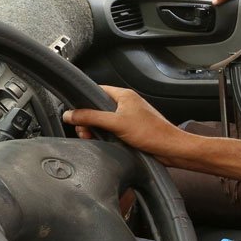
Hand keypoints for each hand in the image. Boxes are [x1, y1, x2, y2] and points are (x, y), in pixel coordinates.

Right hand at [62, 85, 188, 166]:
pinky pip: (111, 130)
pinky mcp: (130, 130)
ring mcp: (128, 118)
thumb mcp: (116, 123)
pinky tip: (104, 143)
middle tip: (85, 132)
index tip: (75, 115)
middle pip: (97, 108)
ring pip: (103, 121)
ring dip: (95, 130)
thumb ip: (91, 117)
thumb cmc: (151, 133)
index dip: (83, 102)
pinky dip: (105, 136)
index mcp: (124, 95)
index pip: (96, 91)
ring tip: (92, 138)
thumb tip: (70, 115)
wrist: (170, 149)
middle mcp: (126, 104)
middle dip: (88, 120)